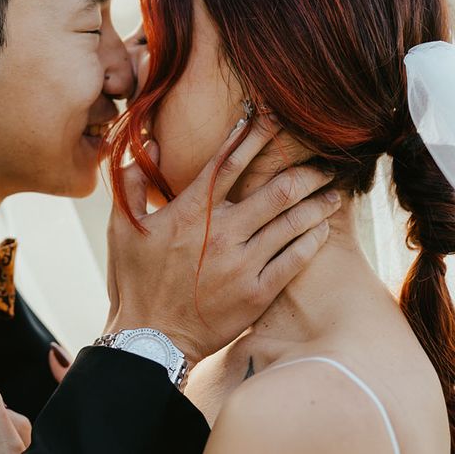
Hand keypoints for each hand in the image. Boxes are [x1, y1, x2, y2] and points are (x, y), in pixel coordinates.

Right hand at [105, 115, 338, 366]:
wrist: (149, 337)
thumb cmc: (134, 278)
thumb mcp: (121, 226)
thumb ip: (132, 181)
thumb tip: (152, 142)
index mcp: (191, 211)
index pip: (229, 162)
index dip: (254, 136)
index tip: (274, 118)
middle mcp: (223, 232)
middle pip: (276, 189)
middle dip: (305, 169)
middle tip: (324, 159)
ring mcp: (244, 263)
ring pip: (292, 222)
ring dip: (317, 202)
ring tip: (334, 191)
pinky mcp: (257, 292)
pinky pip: (295, 259)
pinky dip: (312, 240)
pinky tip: (322, 229)